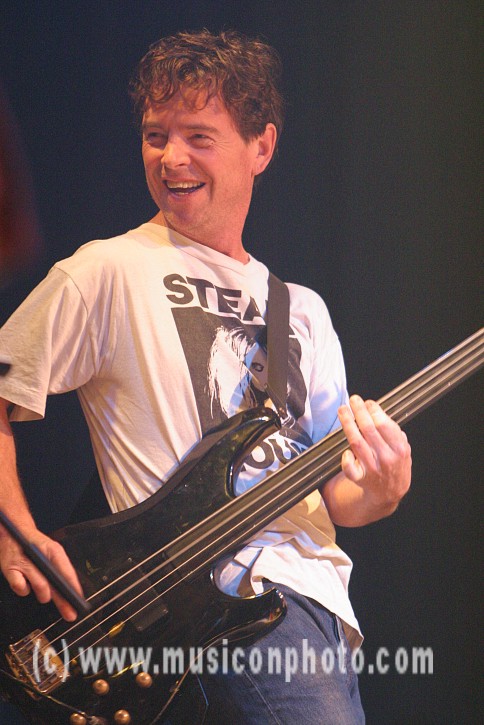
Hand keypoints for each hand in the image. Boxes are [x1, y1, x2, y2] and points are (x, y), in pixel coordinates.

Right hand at [0, 527, 82, 620]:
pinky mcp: (10, 570)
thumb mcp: (51, 550)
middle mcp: (40, 556)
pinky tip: (25, 582)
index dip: (74, 588)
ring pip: (40, 587)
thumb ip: (60, 568)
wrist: (14, 533)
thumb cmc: (34, 544)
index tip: (79, 600)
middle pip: (54, 583)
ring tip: (43, 593)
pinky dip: (24, 589)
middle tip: (70, 613)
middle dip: (63, 602)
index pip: (67, 571)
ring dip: (43, 595)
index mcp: (53, 550)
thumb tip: (71, 588)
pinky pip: (21, 589)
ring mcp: (24, 563)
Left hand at [338, 395, 411, 513]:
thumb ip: (394, 433)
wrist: (390, 492)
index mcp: (399, 449)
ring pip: (356, 442)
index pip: (384, 424)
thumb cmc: (395, 466)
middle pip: (368, 429)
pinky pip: (349, 468)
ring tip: (343, 410)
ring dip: (348, 423)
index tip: (368, 402)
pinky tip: (345, 450)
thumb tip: (379, 412)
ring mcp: (372, 468)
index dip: (374, 410)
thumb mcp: (403, 449)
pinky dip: (346, 458)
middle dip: (359, 411)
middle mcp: (386, 458)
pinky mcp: (360, 478)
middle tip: (353, 400)